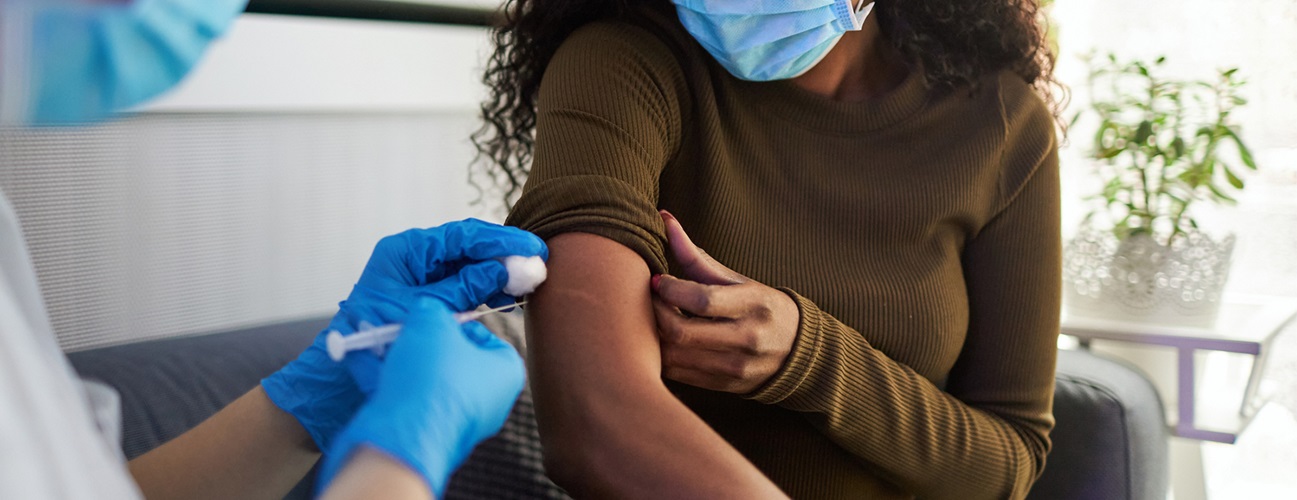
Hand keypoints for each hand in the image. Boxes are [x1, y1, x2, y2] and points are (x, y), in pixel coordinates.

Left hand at [261, 219, 544, 450]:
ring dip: (499, 273)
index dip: (500, 240)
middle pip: (469, 247)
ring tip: (528, 282)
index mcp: (405, 251)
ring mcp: (423, 277)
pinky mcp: (432, 297)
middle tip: (538, 262)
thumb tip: (505, 270)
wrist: (345, 377)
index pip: (461, 236)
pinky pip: (466, 285)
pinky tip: (509, 297)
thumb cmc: (373, 340)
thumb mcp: (424, 310)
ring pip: (470, 266)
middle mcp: (414, 258)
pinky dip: (488, 290)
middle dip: (504, 255)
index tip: (530, 247)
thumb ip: (464, 288)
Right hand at [317, 298, 526, 497]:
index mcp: (506, 373)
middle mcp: (489, 402)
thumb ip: (432, 309)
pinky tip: (364, 364)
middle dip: (420, 342)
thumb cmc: (431, 379)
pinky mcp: (428, 436)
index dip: (453, 323)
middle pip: (451, 358)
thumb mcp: (432, 322)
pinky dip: (388, 382)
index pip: (485, 336)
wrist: (402, 438)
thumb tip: (426, 310)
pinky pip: (408, 401)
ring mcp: (459, 423)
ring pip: (426, 380)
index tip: (430, 319)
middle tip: (400, 329)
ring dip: (399, 359)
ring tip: (375, 342)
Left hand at [651, 211, 799, 393]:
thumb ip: (696, 256)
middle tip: (648, 301)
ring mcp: (735, 367)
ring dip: (655, 336)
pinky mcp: (724, 386)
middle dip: (656, 314)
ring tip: (652, 319)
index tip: (657, 280)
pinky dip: (662, 356)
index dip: (670, 290)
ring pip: (676, 357)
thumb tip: (664, 218)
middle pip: (683, 332)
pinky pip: (679, 374)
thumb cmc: (758, 306)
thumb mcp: (736, 280)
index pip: (702, 300)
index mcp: (754, 305)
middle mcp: (747, 338)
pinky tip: (661, 340)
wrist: (796, 351)